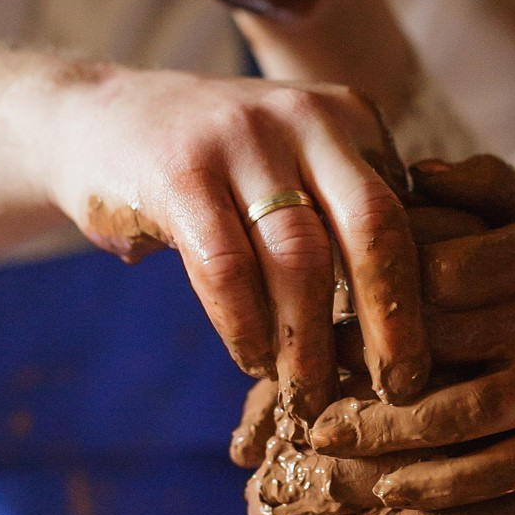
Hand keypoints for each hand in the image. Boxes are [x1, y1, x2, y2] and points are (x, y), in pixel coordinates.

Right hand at [52, 65, 426, 417]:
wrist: (93, 119)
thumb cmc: (211, 167)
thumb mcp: (291, 165)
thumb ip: (345, 215)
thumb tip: (420, 321)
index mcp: (348, 117)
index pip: (404, 214)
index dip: (419, 298)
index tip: (421, 367)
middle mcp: (305, 116)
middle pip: (374, 229)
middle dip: (391, 321)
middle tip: (396, 391)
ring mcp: (241, 137)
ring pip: (302, 257)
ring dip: (310, 342)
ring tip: (311, 397)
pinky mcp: (179, 170)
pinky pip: (228, 267)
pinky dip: (246, 327)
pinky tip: (254, 361)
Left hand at [236, 385, 514, 514]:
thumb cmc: (425, 451)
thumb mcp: (386, 411)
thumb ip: (322, 411)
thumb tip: (247, 445)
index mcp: (507, 391)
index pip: (449, 399)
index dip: (377, 419)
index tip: (314, 433)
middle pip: (460, 466)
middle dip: (374, 484)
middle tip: (314, 490)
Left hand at [307, 154, 514, 502]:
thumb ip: (492, 190)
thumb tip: (413, 169)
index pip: (443, 270)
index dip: (377, 291)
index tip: (322, 304)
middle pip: (442, 347)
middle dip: (361, 371)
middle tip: (295, 386)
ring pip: (462, 421)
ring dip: (386, 442)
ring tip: (325, 447)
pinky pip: (499, 473)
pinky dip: (440, 489)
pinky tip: (390, 495)